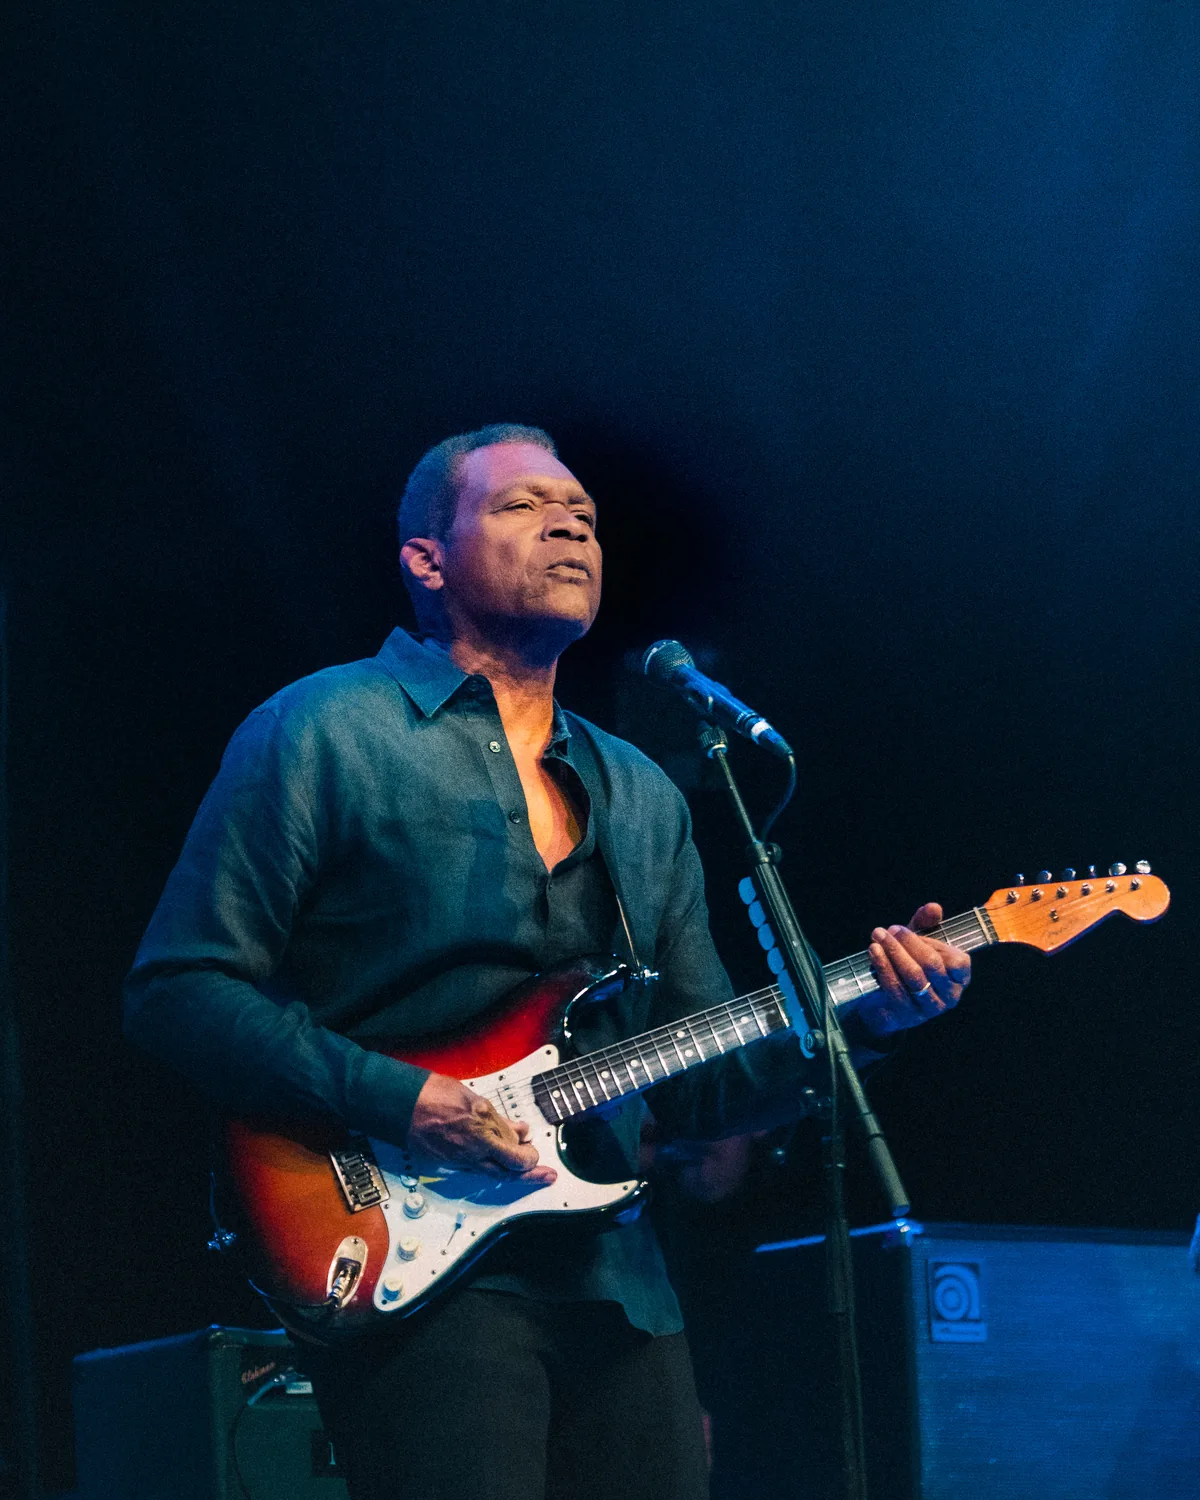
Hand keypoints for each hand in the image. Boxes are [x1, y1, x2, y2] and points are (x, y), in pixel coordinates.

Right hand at [408, 1072, 556, 1183]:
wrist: (404, 1106)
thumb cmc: (435, 1094)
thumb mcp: (474, 1098)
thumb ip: (498, 1118)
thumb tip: (519, 1129)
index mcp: (484, 1124)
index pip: (516, 1148)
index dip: (528, 1151)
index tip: (533, 1147)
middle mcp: (476, 1145)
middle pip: (511, 1168)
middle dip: (531, 1172)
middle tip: (545, 1173)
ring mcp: (463, 1157)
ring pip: (496, 1174)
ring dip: (516, 1175)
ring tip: (532, 1173)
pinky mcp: (451, 1163)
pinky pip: (478, 1170)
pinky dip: (494, 1169)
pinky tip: (500, 1164)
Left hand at [858, 902, 970, 1037]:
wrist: (886, 1004)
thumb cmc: (909, 966)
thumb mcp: (918, 943)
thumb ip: (927, 924)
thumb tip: (934, 907)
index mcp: (959, 978)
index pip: (959, 962)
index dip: (935, 943)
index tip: (912, 930)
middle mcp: (950, 996)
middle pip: (931, 964)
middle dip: (909, 942)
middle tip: (890, 929)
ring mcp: (930, 1008)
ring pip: (913, 976)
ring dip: (893, 952)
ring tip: (878, 936)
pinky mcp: (908, 1015)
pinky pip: (895, 988)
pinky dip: (883, 966)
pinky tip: (874, 951)